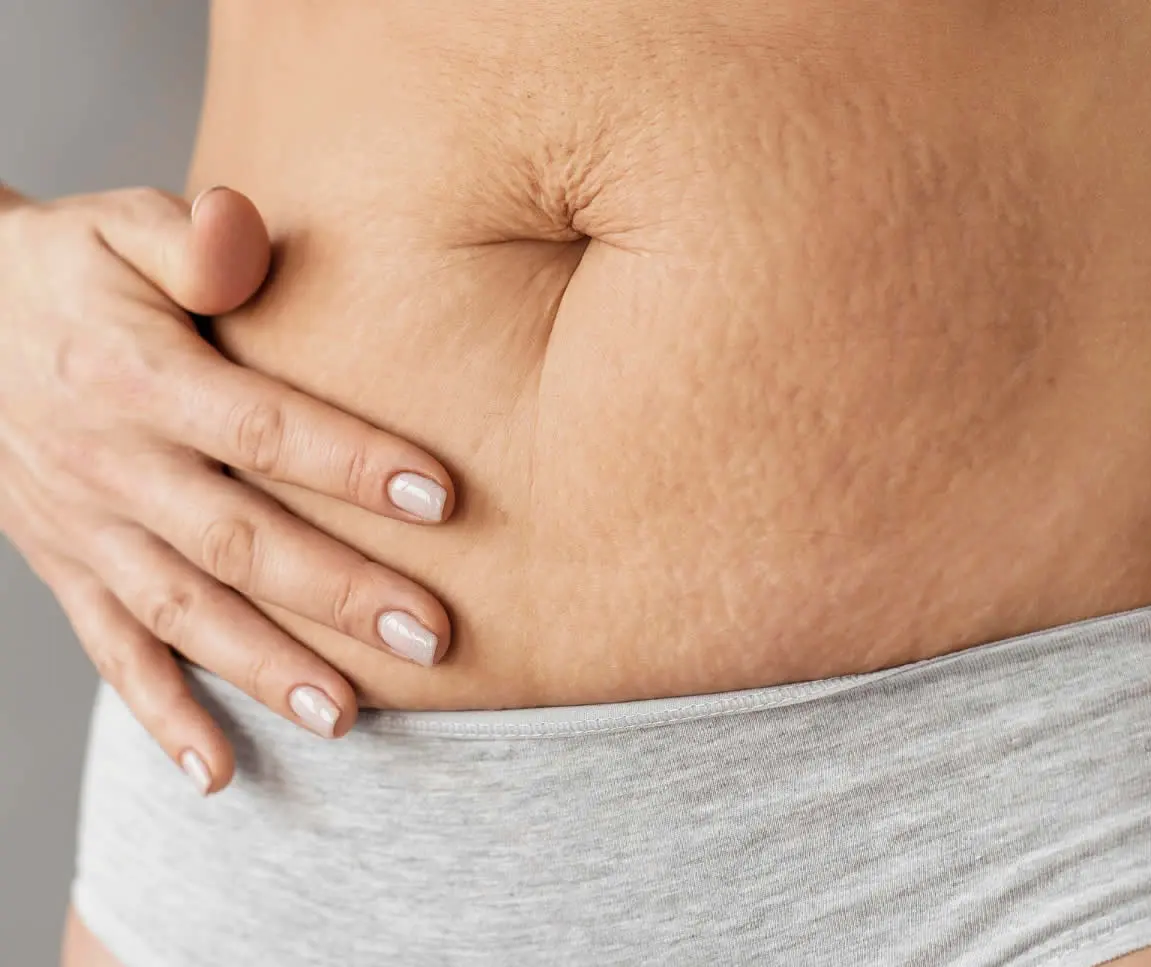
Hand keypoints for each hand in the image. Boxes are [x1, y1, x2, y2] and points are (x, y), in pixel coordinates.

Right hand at [0, 182, 455, 793]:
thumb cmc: (70, 269)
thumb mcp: (120, 223)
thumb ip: (193, 237)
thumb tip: (245, 231)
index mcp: (139, 377)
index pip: (260, 425)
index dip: (351, 461)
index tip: (444, 496)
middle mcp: (113, 465)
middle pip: (238, 540)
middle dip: (337, 594)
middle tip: (432, 637)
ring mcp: (86, 530)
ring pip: (184, 614)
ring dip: (265, 671)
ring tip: (349, 719)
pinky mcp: (68, 570)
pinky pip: (110, 654)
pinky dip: (161, 716)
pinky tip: (218, 773)